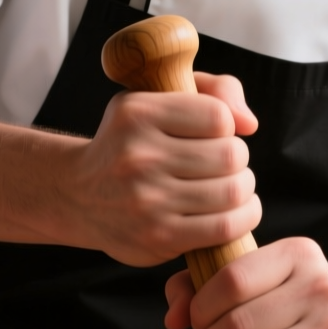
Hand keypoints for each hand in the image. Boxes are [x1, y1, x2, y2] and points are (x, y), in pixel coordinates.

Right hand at [71, 73, 260, 265]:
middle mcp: (139, 156)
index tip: (213, 136)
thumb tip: (249, 123)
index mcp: (138, 114)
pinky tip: (233, 212)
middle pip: (231, 156)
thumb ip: (213, 91)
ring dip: (244, 190)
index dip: (227, 126)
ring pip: (233, 192)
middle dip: (238, 160)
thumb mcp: (157, 100)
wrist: (78, 196)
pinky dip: (243, 218)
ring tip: (231, 187)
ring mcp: (147, 200)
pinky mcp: (159, 237)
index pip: (218, 116)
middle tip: (225, 166)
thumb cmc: (132, 144)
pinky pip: (225, 227)